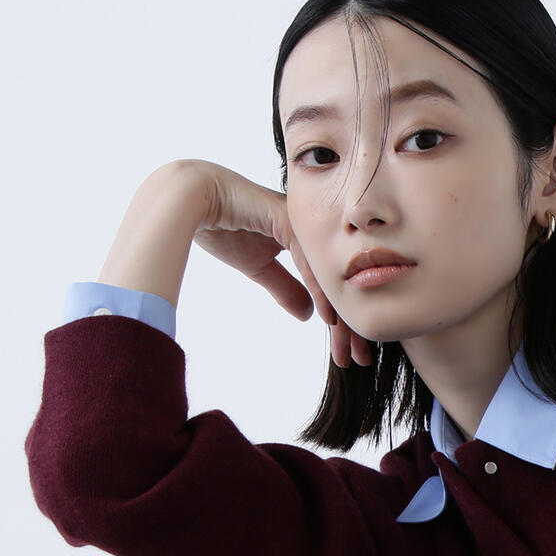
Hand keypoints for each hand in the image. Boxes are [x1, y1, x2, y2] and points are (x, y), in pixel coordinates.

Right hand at [180, 158, 372, 367]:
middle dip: (351, 323)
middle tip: (361, 357)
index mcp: (306, 239)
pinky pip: (310, 264)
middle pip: (340, 282)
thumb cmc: (223, 227)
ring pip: (331, 277)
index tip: (350, 349)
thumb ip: (285, 287)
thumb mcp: (259, 268)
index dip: (341, 318)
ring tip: (347, 345)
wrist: (194, 198)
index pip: (331, 284)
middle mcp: (312, 231)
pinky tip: (329, 317)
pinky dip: (321, 292)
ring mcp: (304, 224)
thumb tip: (309, 315)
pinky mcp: (290, 221)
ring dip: (340, 315)